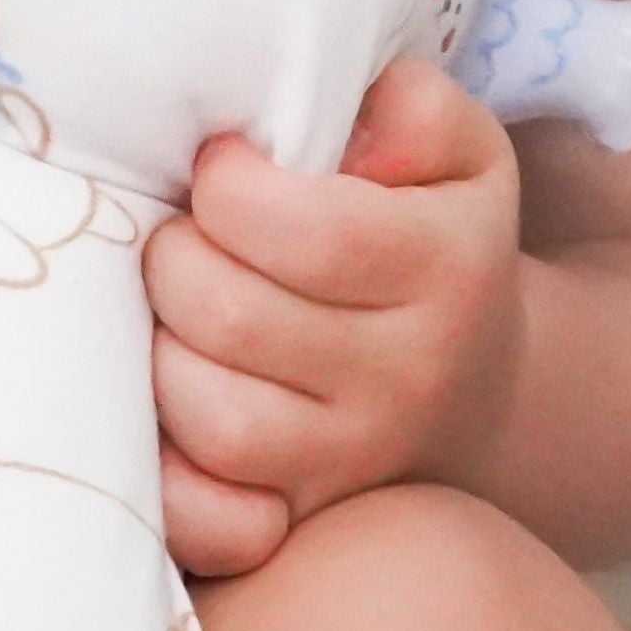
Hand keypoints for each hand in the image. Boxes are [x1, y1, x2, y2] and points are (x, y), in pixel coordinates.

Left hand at [146, 57, 525, 576]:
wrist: (472, 384)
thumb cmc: (429, 235)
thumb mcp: (453, 150)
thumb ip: (415, 111)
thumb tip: (356, 134)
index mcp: (447, 269)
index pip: (312, 231)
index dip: (229, 187)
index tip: (217, 167)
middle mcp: (409, 378)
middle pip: (236, 318)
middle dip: (175, 257)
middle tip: (180, 236)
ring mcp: (352, 462)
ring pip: (214, 418)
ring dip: (161, 349)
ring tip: (172, 311)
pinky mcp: (298, 519)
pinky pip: (208, 517)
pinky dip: (165, 469)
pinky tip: (158, 407)